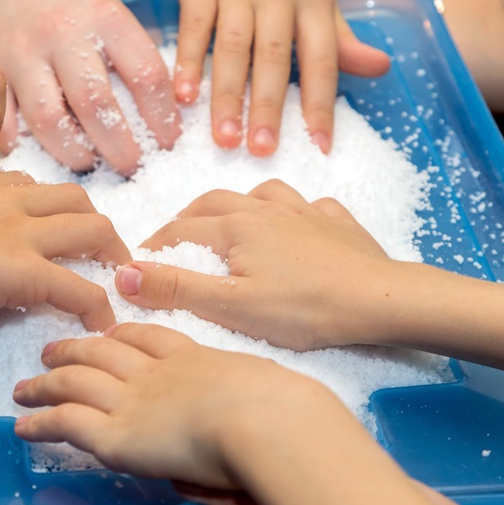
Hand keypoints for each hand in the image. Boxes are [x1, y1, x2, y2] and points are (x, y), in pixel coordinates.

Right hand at [0, 0, 181, 176]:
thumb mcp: (109, 3)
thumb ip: (137, 47)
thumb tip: (177, 103)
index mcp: (105, 15)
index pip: (146, 75)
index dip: (163, 118)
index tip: (169, 143)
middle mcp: (64, 32)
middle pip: (97, 104)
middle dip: (120, 148)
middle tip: (132, 168)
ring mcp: (24, 51)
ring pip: (49, 117)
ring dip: (73, 152)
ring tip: (89, 163)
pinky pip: (4, 116)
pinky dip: (17, 141)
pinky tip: (36, 152)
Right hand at [0, 167, 130, 328]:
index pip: (30, 187)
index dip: (51, 209)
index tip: (54, 230)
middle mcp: (7, 200)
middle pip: (75, 199)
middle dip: (95, 223)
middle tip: (102, 253)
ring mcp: (21, 233)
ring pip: (93, 230)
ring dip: (111, 254)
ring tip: (115, 283)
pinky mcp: (24, 272)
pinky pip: (80, 288)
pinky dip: (98, 307)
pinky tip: (102, 325)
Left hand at [14, 324, 503, 504]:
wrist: (270, 420)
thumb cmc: (286, 410)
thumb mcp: (267, 392)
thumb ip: (241, 402)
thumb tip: (231, 423)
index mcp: (195, 358)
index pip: (147, 338)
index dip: (121, 334)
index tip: (106, 330)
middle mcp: (157, 372)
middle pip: (104, 351)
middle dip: (75, 347)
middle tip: (52, 348)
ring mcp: (134, 399)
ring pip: (77, 380)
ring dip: (47, 380)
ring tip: (26, 383)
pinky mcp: (118, 433)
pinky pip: (67, 422)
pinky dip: (41, 420)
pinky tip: (23, 424)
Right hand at [113, 179, 392, 350]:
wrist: (381, 300)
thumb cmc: (304, 309)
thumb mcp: (230, 307)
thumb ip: (175, 289)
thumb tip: (122, 274)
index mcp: (235, 227)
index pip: (179, 230)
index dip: (154, 246)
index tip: (138, 263)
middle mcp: (265, 209)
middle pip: (213, 203)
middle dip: (187, 218)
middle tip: (175, 239)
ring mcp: (304, 212)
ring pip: (260, 194)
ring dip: (237, 205)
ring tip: (229, 222)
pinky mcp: (336, 222)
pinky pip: (308, 205)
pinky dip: (292, 211)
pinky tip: (295, 224)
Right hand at [178, 0, 389, 154]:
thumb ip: (341, 35)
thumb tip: (379, 69)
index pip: (322, 59)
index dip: (321, 104)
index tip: (319, 146)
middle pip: (273, 58)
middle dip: (268, 109)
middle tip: (262, 152)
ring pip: (233, 48)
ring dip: (227, 97)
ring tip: (225, 139)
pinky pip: (195, 28)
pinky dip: (188, 63)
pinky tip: (184, 96)